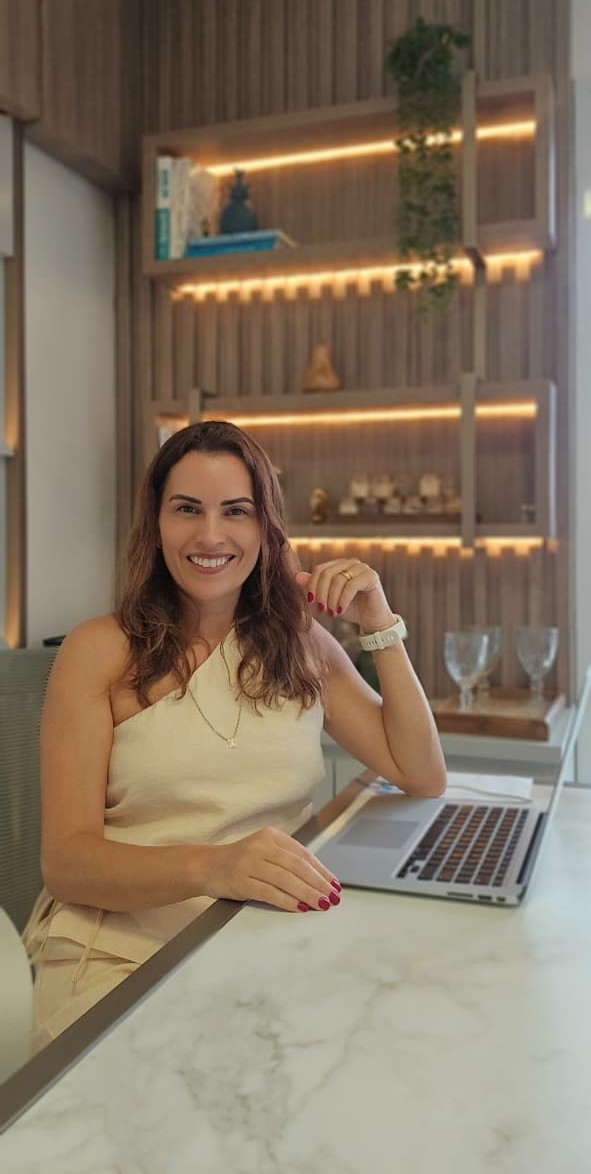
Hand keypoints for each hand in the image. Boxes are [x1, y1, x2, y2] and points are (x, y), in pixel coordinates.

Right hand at [203, 826, 341, 912]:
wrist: (206, 866)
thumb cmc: (241, 861)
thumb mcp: (264, 851)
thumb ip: (287, 859)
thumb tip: (319, 879)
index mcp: (271, 835)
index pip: (303, 854)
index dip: (321, 870)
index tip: (334, 885)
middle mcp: (261, 845)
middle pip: (297, 866)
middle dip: (318, 884)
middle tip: (332, 897)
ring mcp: (249, 862)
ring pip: (286, 880)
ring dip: (307, 894)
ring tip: (321, 904)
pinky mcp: (240, 881)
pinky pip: (269, 892)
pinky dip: (287, 901)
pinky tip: (300, 908)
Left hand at [294, 558, 394, 632]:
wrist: (372, 621)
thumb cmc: (350, 609)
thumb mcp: (328, 599)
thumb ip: (314, 587)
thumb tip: (296, 577)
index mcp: (339, 565)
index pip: (319, 569)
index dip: (312, 585)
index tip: (311, 602)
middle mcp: (351, 563)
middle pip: (327, 573)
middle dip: (321, 593)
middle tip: (322, 610)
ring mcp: (362, 568)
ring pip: (338, 579)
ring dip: (332, 599)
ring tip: (332, 613)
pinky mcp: (371, 576)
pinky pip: (351, 585)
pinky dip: (343, 600)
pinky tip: (341, 611)